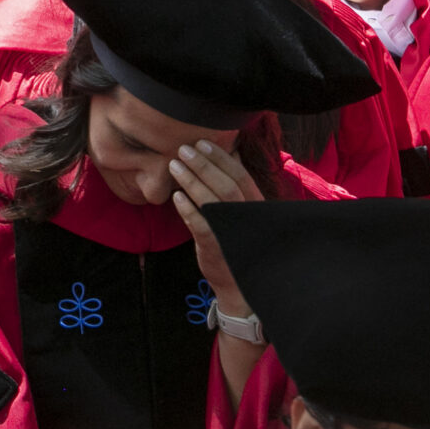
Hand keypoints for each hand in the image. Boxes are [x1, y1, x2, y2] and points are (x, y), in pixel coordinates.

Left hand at [167, 138, 261, 312]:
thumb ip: (236, 187)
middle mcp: (247, 217)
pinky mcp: (217, 248)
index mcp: (255, 206)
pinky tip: (176, 197)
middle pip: (227, 185)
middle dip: (204, 164)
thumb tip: (231, 152)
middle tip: (183, 149)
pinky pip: (202, 225)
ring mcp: (232, 233)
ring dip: (192, 181)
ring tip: (173, 166)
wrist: (238, 285)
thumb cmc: (236, 241)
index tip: (202, 142)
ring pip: (214, 202)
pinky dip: (188, 210)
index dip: (222, 158)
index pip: (241, 176)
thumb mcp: (242, 213)